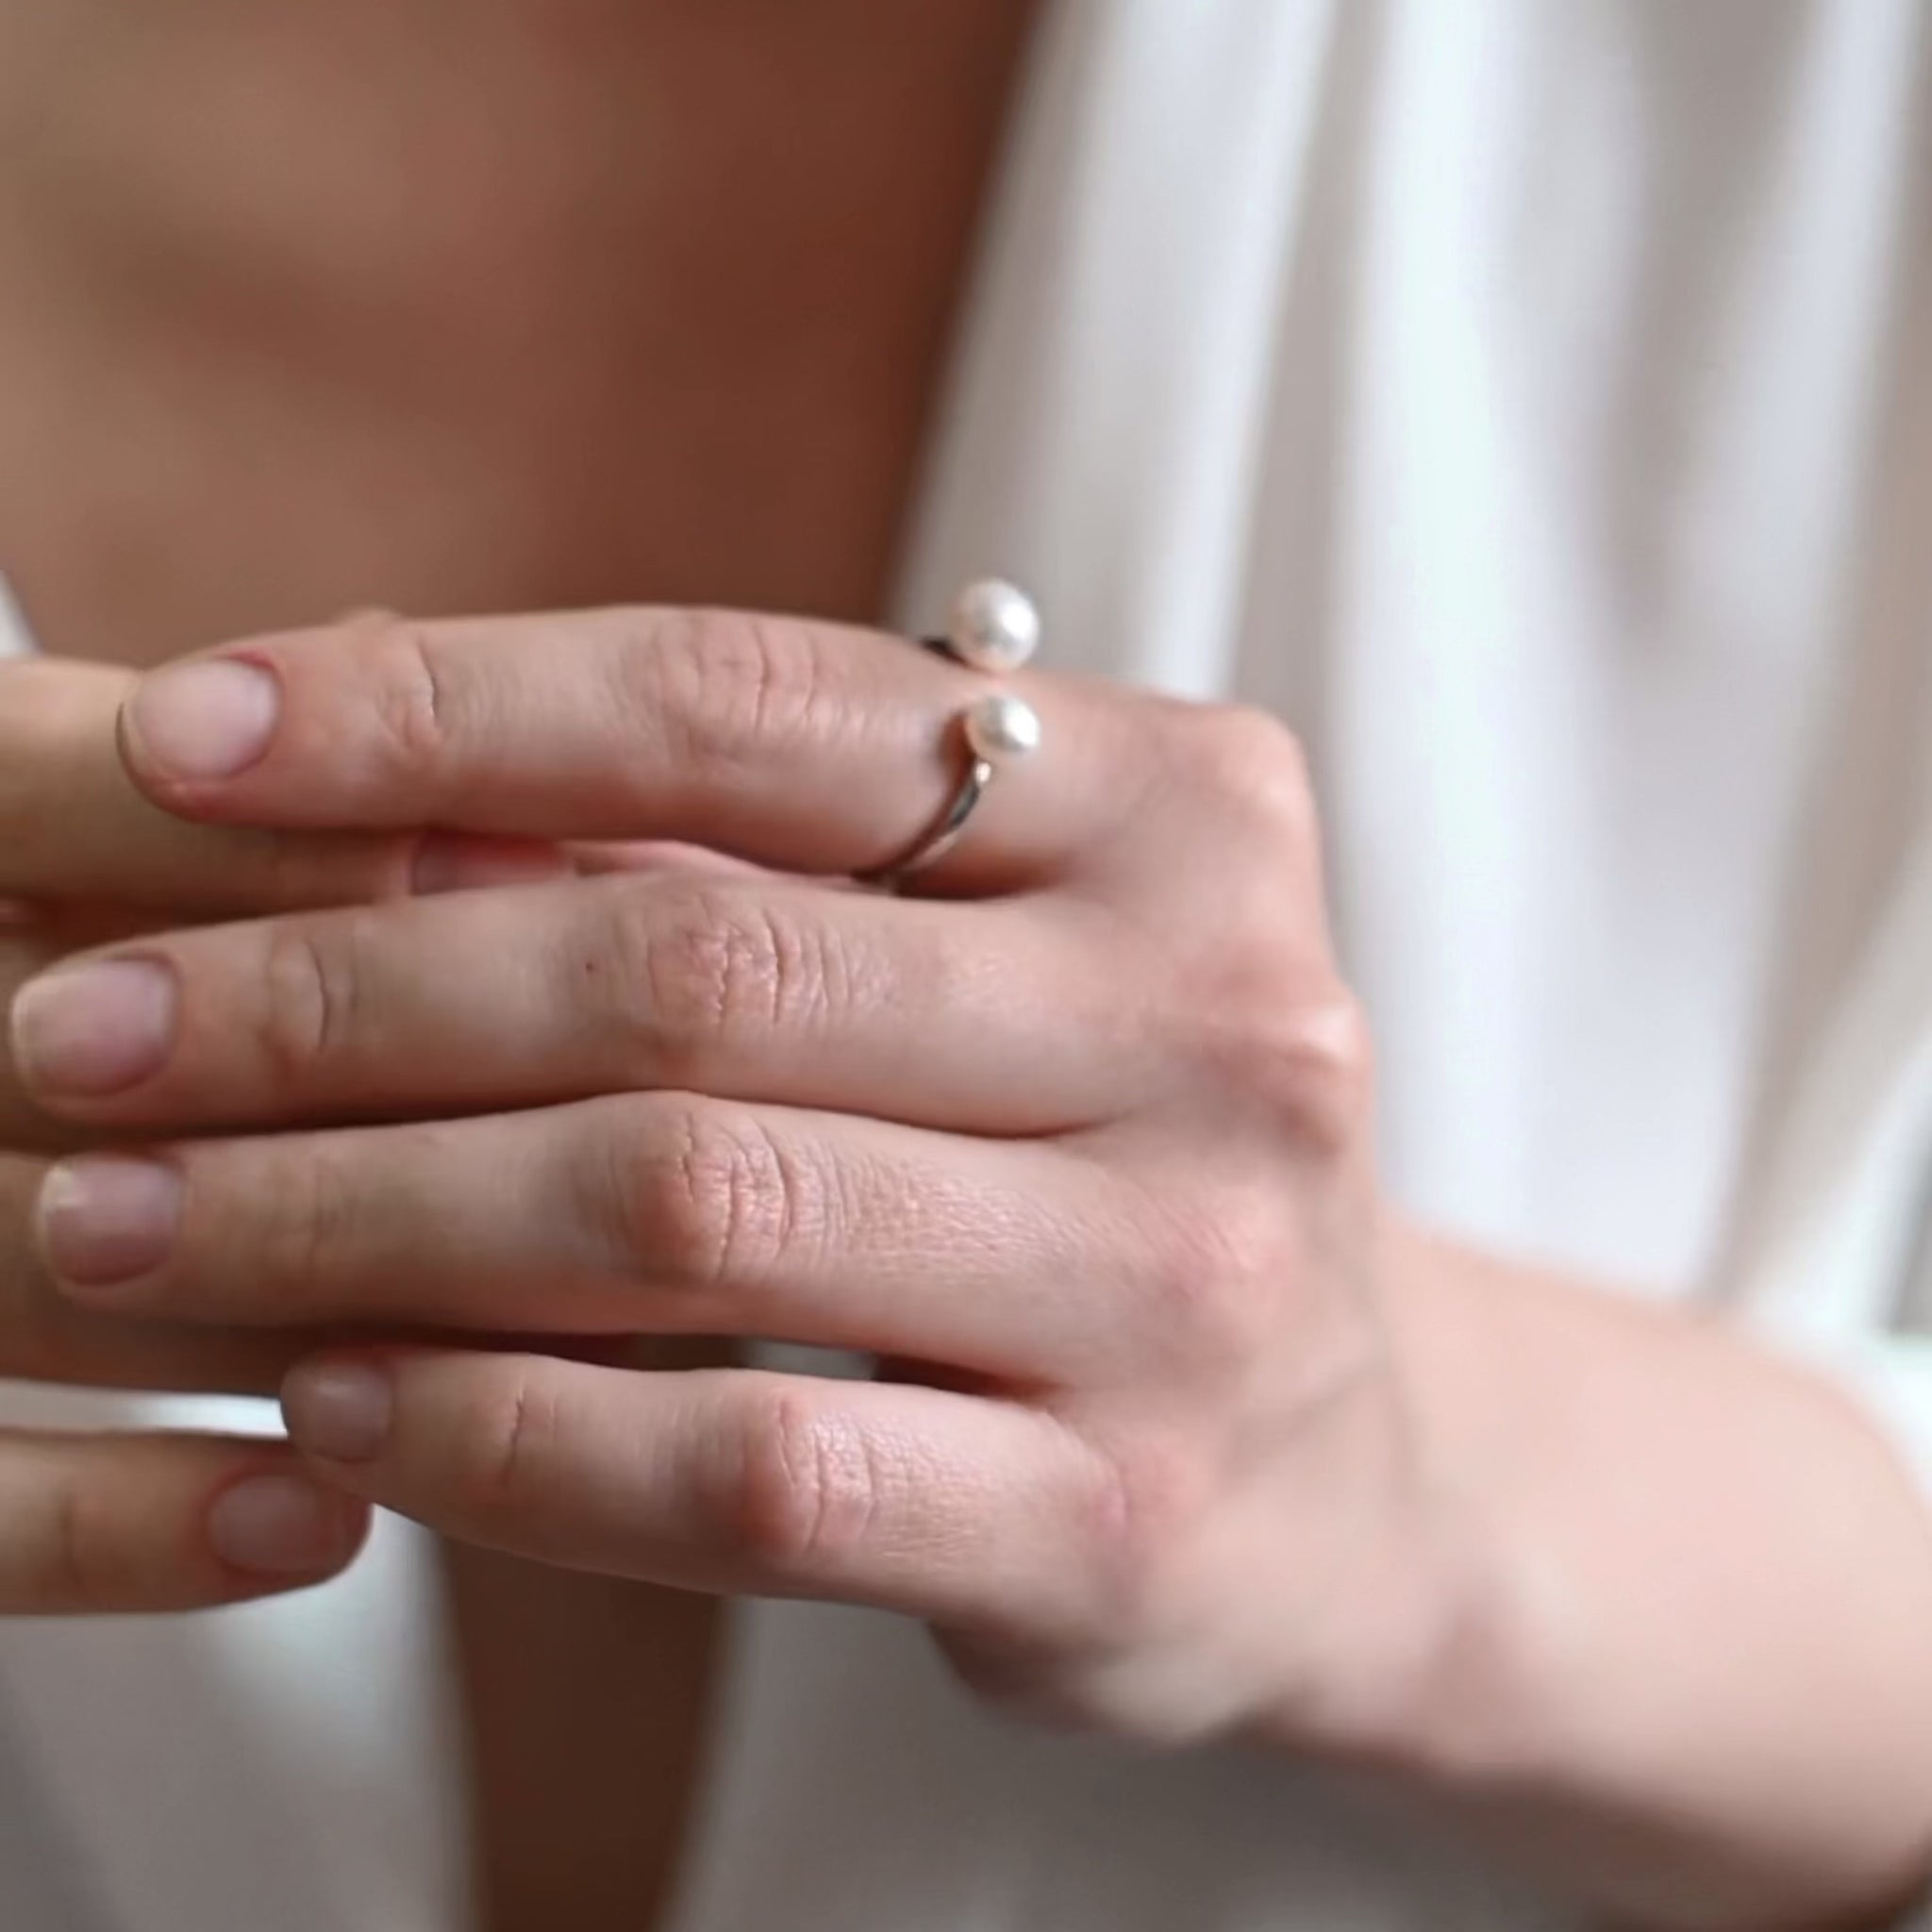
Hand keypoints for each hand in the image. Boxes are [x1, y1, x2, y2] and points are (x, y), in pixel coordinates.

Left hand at [7, 608, 1453, 1741]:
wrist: (1351, 1466)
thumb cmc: (1112, 1151)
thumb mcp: (988, 952)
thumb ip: (735, 860)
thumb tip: (346, 787)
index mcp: (1184, 808)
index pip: (756, 702)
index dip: (447, 706)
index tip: (186, 737)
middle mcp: (1221, 1019)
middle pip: (691, 961)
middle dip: (332, 993)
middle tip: (80, 1031)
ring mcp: (1190, 1281)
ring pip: (691, 1211)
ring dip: (354, 1213)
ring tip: (136, 1217)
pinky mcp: (1125, 1521)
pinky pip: (748, 1480)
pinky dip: (505, 1437)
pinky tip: (341, 1409)